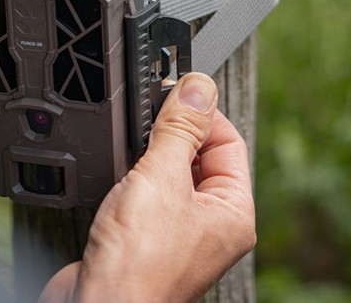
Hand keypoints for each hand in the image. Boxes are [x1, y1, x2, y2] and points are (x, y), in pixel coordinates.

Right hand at [40, 73, 256, 302]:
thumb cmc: (137, 263)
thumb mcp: (161, 176)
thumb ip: (180, 129)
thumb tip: (199, 87)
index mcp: (232, 214)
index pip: (230, 143)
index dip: (203, 113)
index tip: (177, 92)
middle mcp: (211, 227)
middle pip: (201, 158)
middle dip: (175, 135)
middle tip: (150, 118)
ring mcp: (178, 236)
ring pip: (171, 177)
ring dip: (151, 157)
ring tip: (133, 152)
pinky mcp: (145, 240)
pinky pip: (147, 196)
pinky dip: (133, 180)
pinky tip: (118, 177)